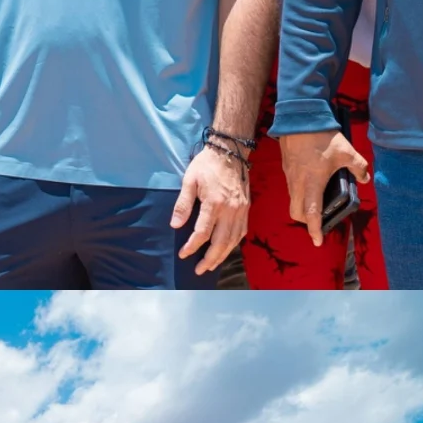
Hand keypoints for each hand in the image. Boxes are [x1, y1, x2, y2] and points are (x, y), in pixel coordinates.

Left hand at [171, 145, 247, 273]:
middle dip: (210, 259)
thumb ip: (183, 204)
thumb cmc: (206, 165)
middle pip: (221, 242)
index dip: (192, 246)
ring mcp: (241, 210)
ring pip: (233, 240)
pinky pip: (241, 232)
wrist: (230, 152)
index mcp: (214, 203)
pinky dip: (233, 244)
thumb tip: (175, 225)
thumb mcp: (189, 180)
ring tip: (211, 265)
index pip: (203, 232)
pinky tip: (225, 250)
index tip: (184, 255)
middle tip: (199, 270)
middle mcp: (231, 209)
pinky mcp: (246, 208)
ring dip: (222, 255)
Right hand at [280, 128, 367, 245]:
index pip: (312, 214)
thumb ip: (359, 167)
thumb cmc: (322, 138)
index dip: (315, 230)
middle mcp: (298, 184)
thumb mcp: (347, 152)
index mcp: (312, 184)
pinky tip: (312, 183)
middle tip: (319, 221)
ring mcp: (290, 177)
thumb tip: (365, 178)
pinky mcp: (287, 170)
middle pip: (297, 213)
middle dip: (307, 221)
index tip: (318, 241)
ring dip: (303, 207)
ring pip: (293, 201)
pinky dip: (300, 194)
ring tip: (317, 202)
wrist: (300, 120)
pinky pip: (291, 189)